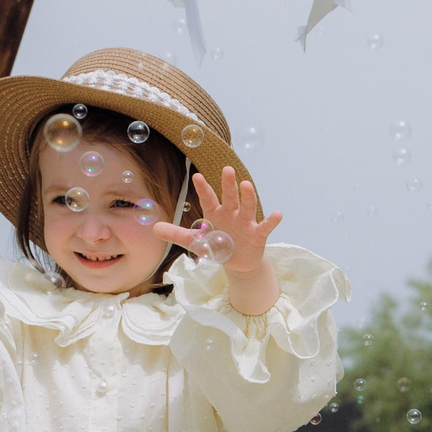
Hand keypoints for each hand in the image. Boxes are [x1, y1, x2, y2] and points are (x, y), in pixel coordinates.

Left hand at [151, 168, 282, 314]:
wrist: (238, 262)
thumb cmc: (218, 245)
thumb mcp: (196, 242)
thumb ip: (176, 233)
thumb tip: (154, 228)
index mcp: (215, 213)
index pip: (208, 199)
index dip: (203, 188)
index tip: (196, 176)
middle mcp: (231, 213)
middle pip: (229, 197)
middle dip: (228, 184)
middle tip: (226, 169)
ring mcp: (245, 222)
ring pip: (246, 207)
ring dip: (247, 196)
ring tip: (246, 184)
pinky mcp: (257, 234)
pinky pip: (265, 226)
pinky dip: (271, 220)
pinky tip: (277, 214)